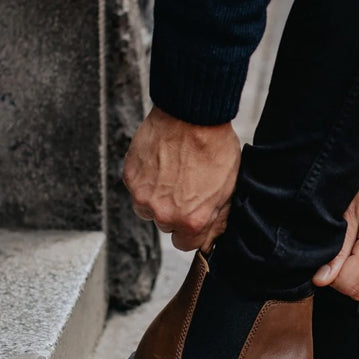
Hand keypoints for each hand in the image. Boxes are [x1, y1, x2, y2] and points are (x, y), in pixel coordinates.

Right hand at [123, 106, 240, 251]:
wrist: (192, 114)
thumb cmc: (214, 148)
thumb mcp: (229, 189)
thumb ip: (217, 219)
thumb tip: (210, 238)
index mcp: (191, 221)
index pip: (185, 244)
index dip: (192, 229)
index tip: (195, 214)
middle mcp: (164, 214)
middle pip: (166, 225)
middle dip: (176, 211)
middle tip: (187, 186)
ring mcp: (143, 196)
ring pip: (148, 208)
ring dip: (158, 198)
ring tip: (173, 173)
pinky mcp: (130, 177)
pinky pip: (138, 188)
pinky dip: (147, 180)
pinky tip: (162, 163)